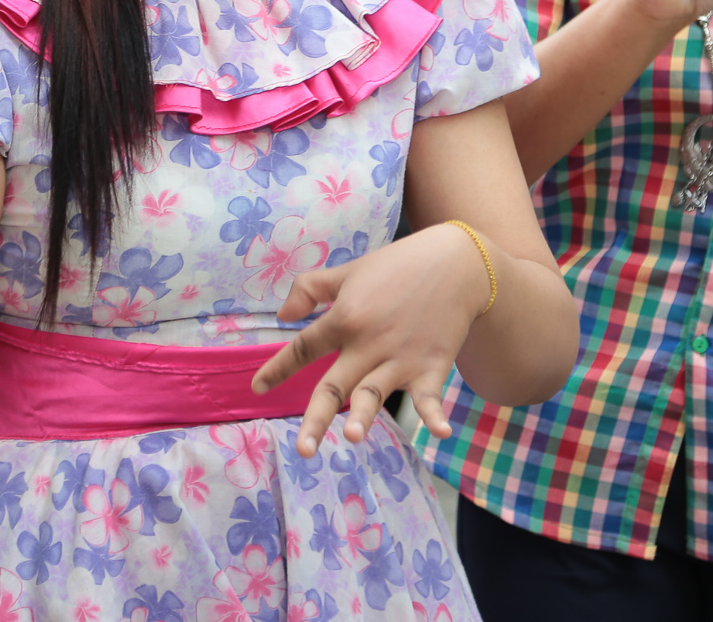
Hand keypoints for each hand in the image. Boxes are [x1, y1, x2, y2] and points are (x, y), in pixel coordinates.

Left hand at [251, 223, 491, 455]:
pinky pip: (430, 395)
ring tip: (353, 436)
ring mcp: (400, 357)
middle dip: (317, 418)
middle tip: (303, 450)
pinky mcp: (432, 365)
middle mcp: (368, 342)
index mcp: (345, 318)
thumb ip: (311, 289)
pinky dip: (435, 414)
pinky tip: (440, 432)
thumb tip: (282, 315)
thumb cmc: (397, 265)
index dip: (279, 367)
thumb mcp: (349, 271)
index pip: (304, 347)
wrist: (456, 262)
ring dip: (365, 416)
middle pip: (336, 385)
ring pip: (375, 392)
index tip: (257, 388)